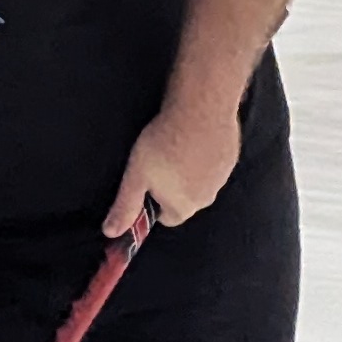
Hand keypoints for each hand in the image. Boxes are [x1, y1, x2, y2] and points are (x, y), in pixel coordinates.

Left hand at [107, 94, 242, 233]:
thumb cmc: (164, 143)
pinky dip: (204, 156)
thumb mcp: (136, 176)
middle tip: (161, 160)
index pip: (166, 217)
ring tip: (177, 146)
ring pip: (200, 183)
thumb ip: (125, 206)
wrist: (201, 108)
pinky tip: (194, 138)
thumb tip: (110, 232)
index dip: (154, 200)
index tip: (147, 180)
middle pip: (184, 200)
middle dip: (173, 186)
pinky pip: (214, 165)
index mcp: (183, 208)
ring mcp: (222, 179)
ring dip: (190, 171)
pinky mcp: (231, 158)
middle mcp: (206, 199)